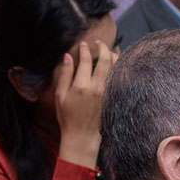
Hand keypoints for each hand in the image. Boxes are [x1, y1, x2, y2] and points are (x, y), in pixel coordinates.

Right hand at [53, 40, 116, 167]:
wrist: (81, 137)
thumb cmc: (68, 118)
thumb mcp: (60, 96)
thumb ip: (65, 75)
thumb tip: (67, 56)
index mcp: (81, 86)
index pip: (86, 60)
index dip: (85, 49)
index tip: (83, 44)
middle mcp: (97, 88)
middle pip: (105, 60)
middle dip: (103, 47)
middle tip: (98, 43)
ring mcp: (107, 93)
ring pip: (116, 68)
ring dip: (115, 55)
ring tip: (111, 49)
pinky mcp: (112, 97)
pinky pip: (118, 77)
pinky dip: (119, 68)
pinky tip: (117, 64)